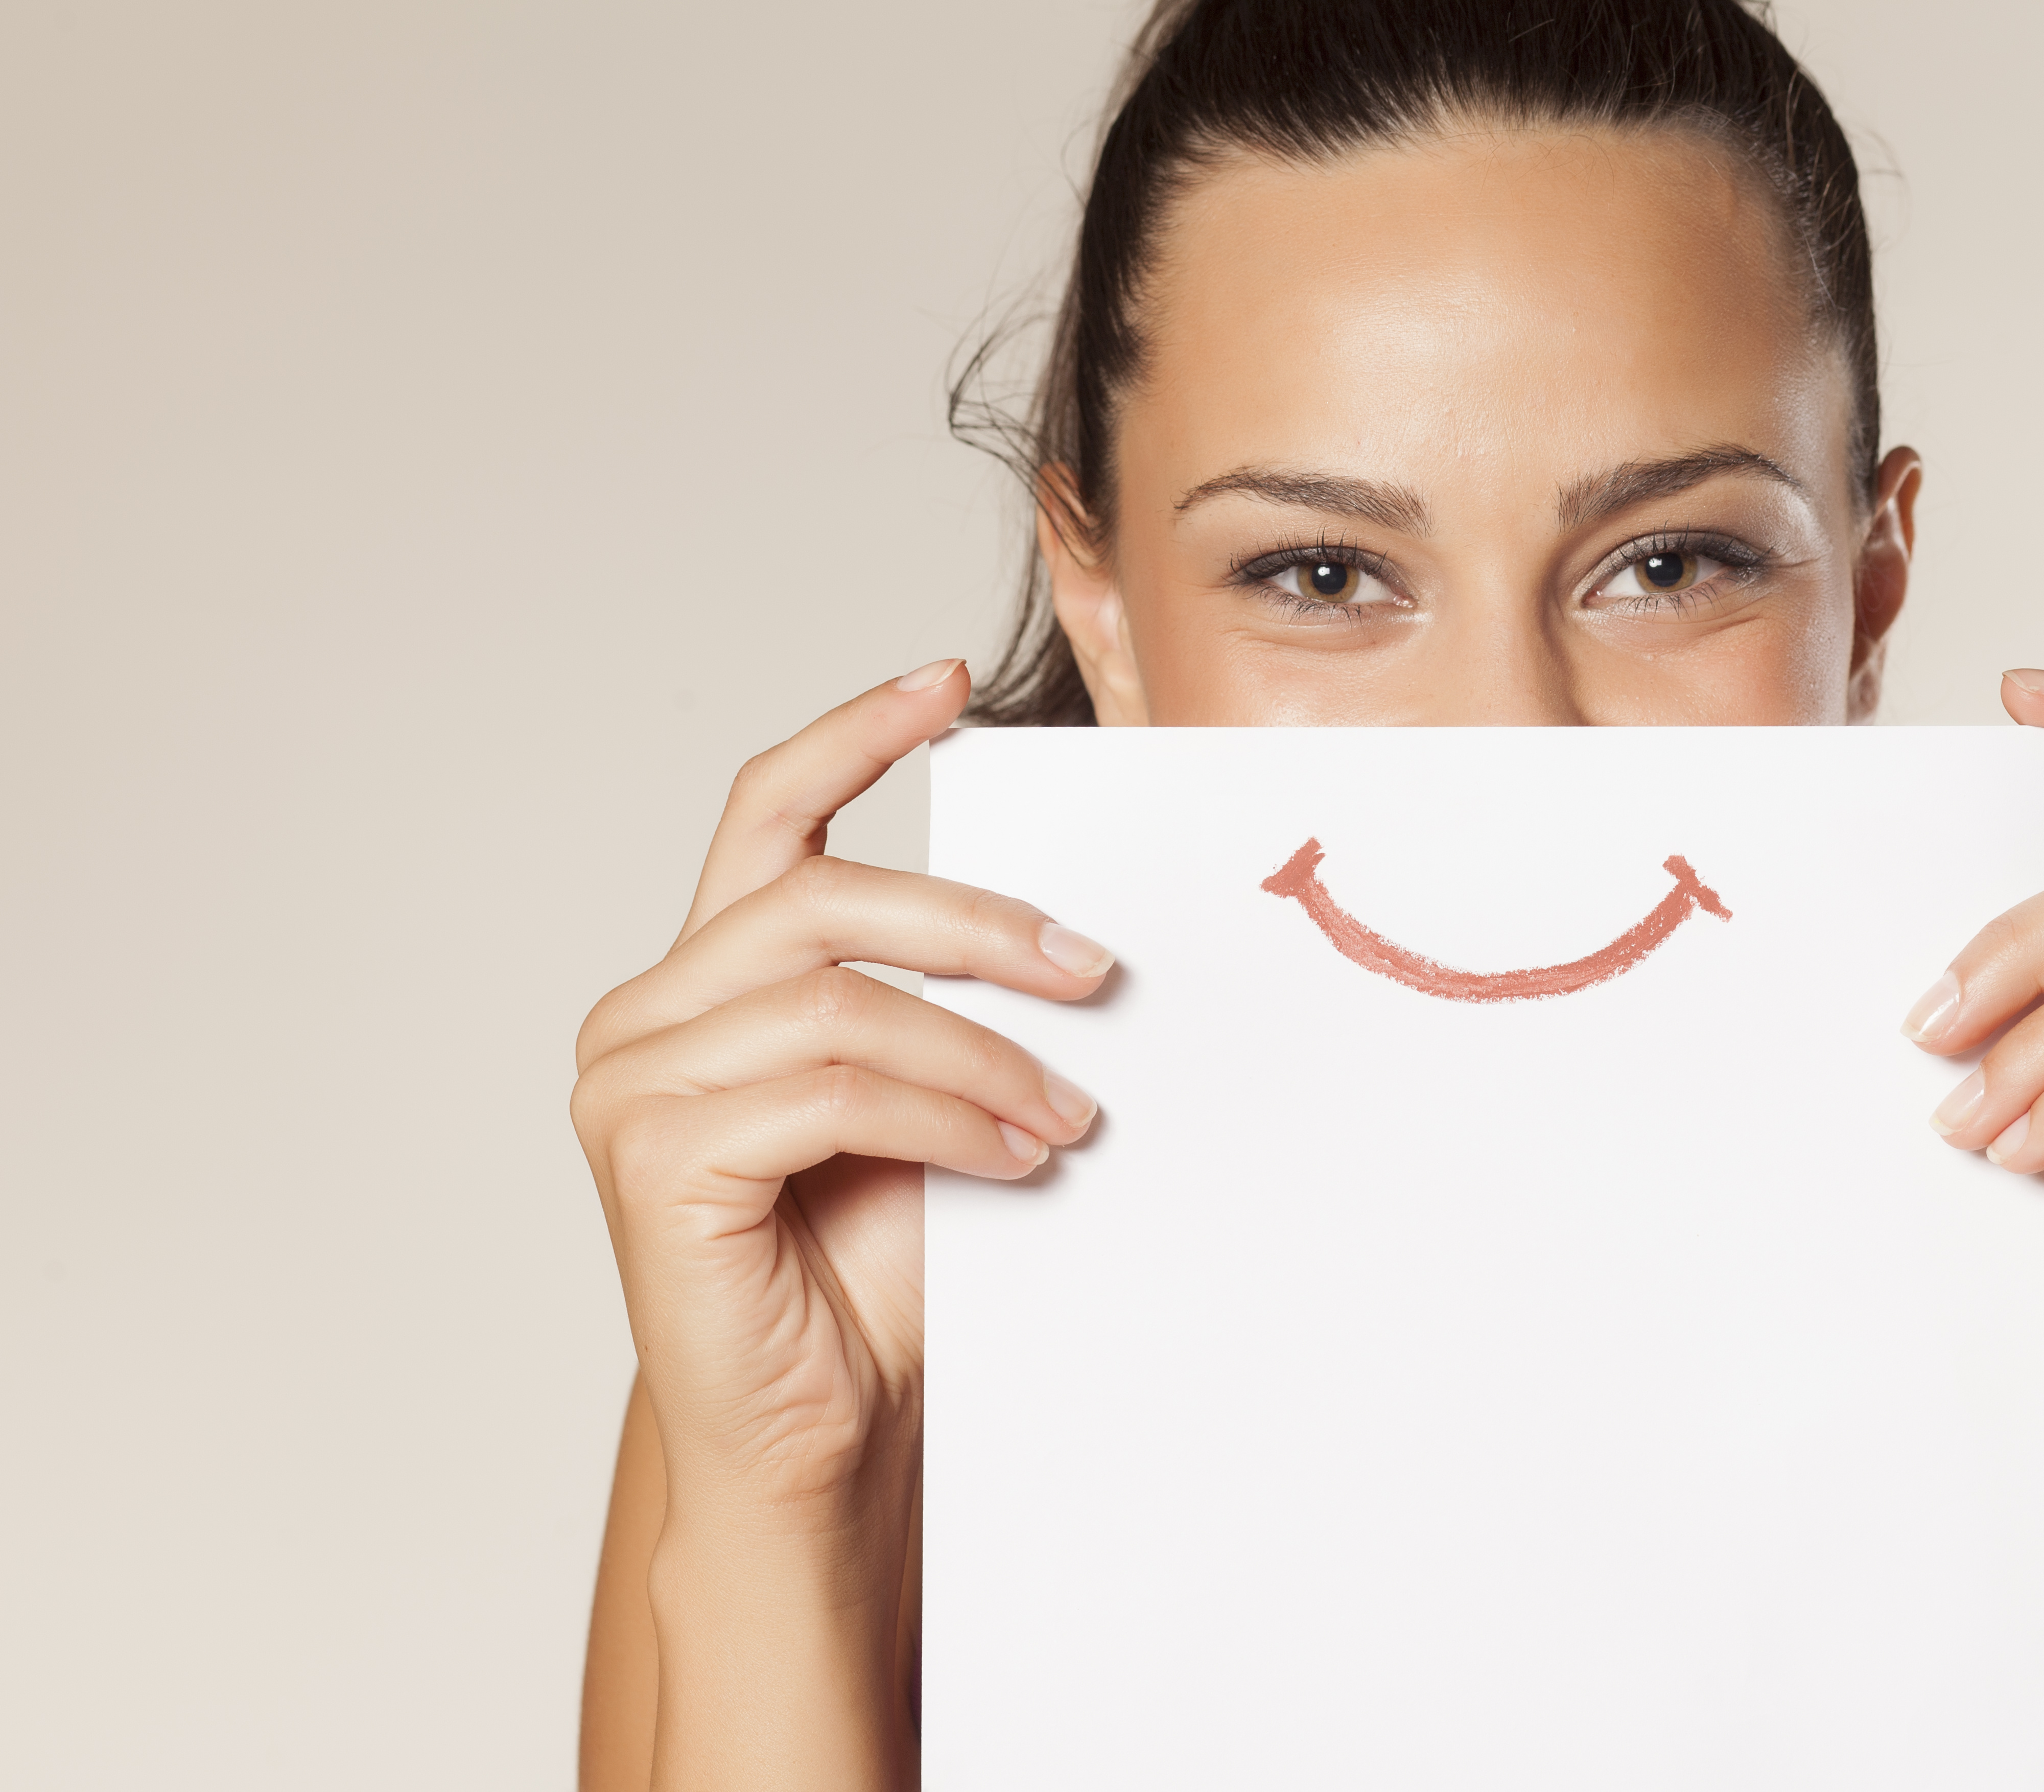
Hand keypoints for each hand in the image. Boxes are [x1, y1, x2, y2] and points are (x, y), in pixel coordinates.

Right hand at [568, 660, 1110, 1786]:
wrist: (828, 1437)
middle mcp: (647, 1015)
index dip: (854, 731)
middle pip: (823, 894)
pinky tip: (1016, 1156)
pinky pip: (827, 1090)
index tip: (948, 680)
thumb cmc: (871, 1279)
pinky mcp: (654, 1162)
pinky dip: (944, 1114)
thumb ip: (952, 1008)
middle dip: (979, 922)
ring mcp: (633, 1085)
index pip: (771, 812)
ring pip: (838, 1000)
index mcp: (708, 979)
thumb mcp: (928, 1105)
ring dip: (983, 1050)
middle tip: (1097, 974)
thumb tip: (1076, 930)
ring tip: (1070, 1113)